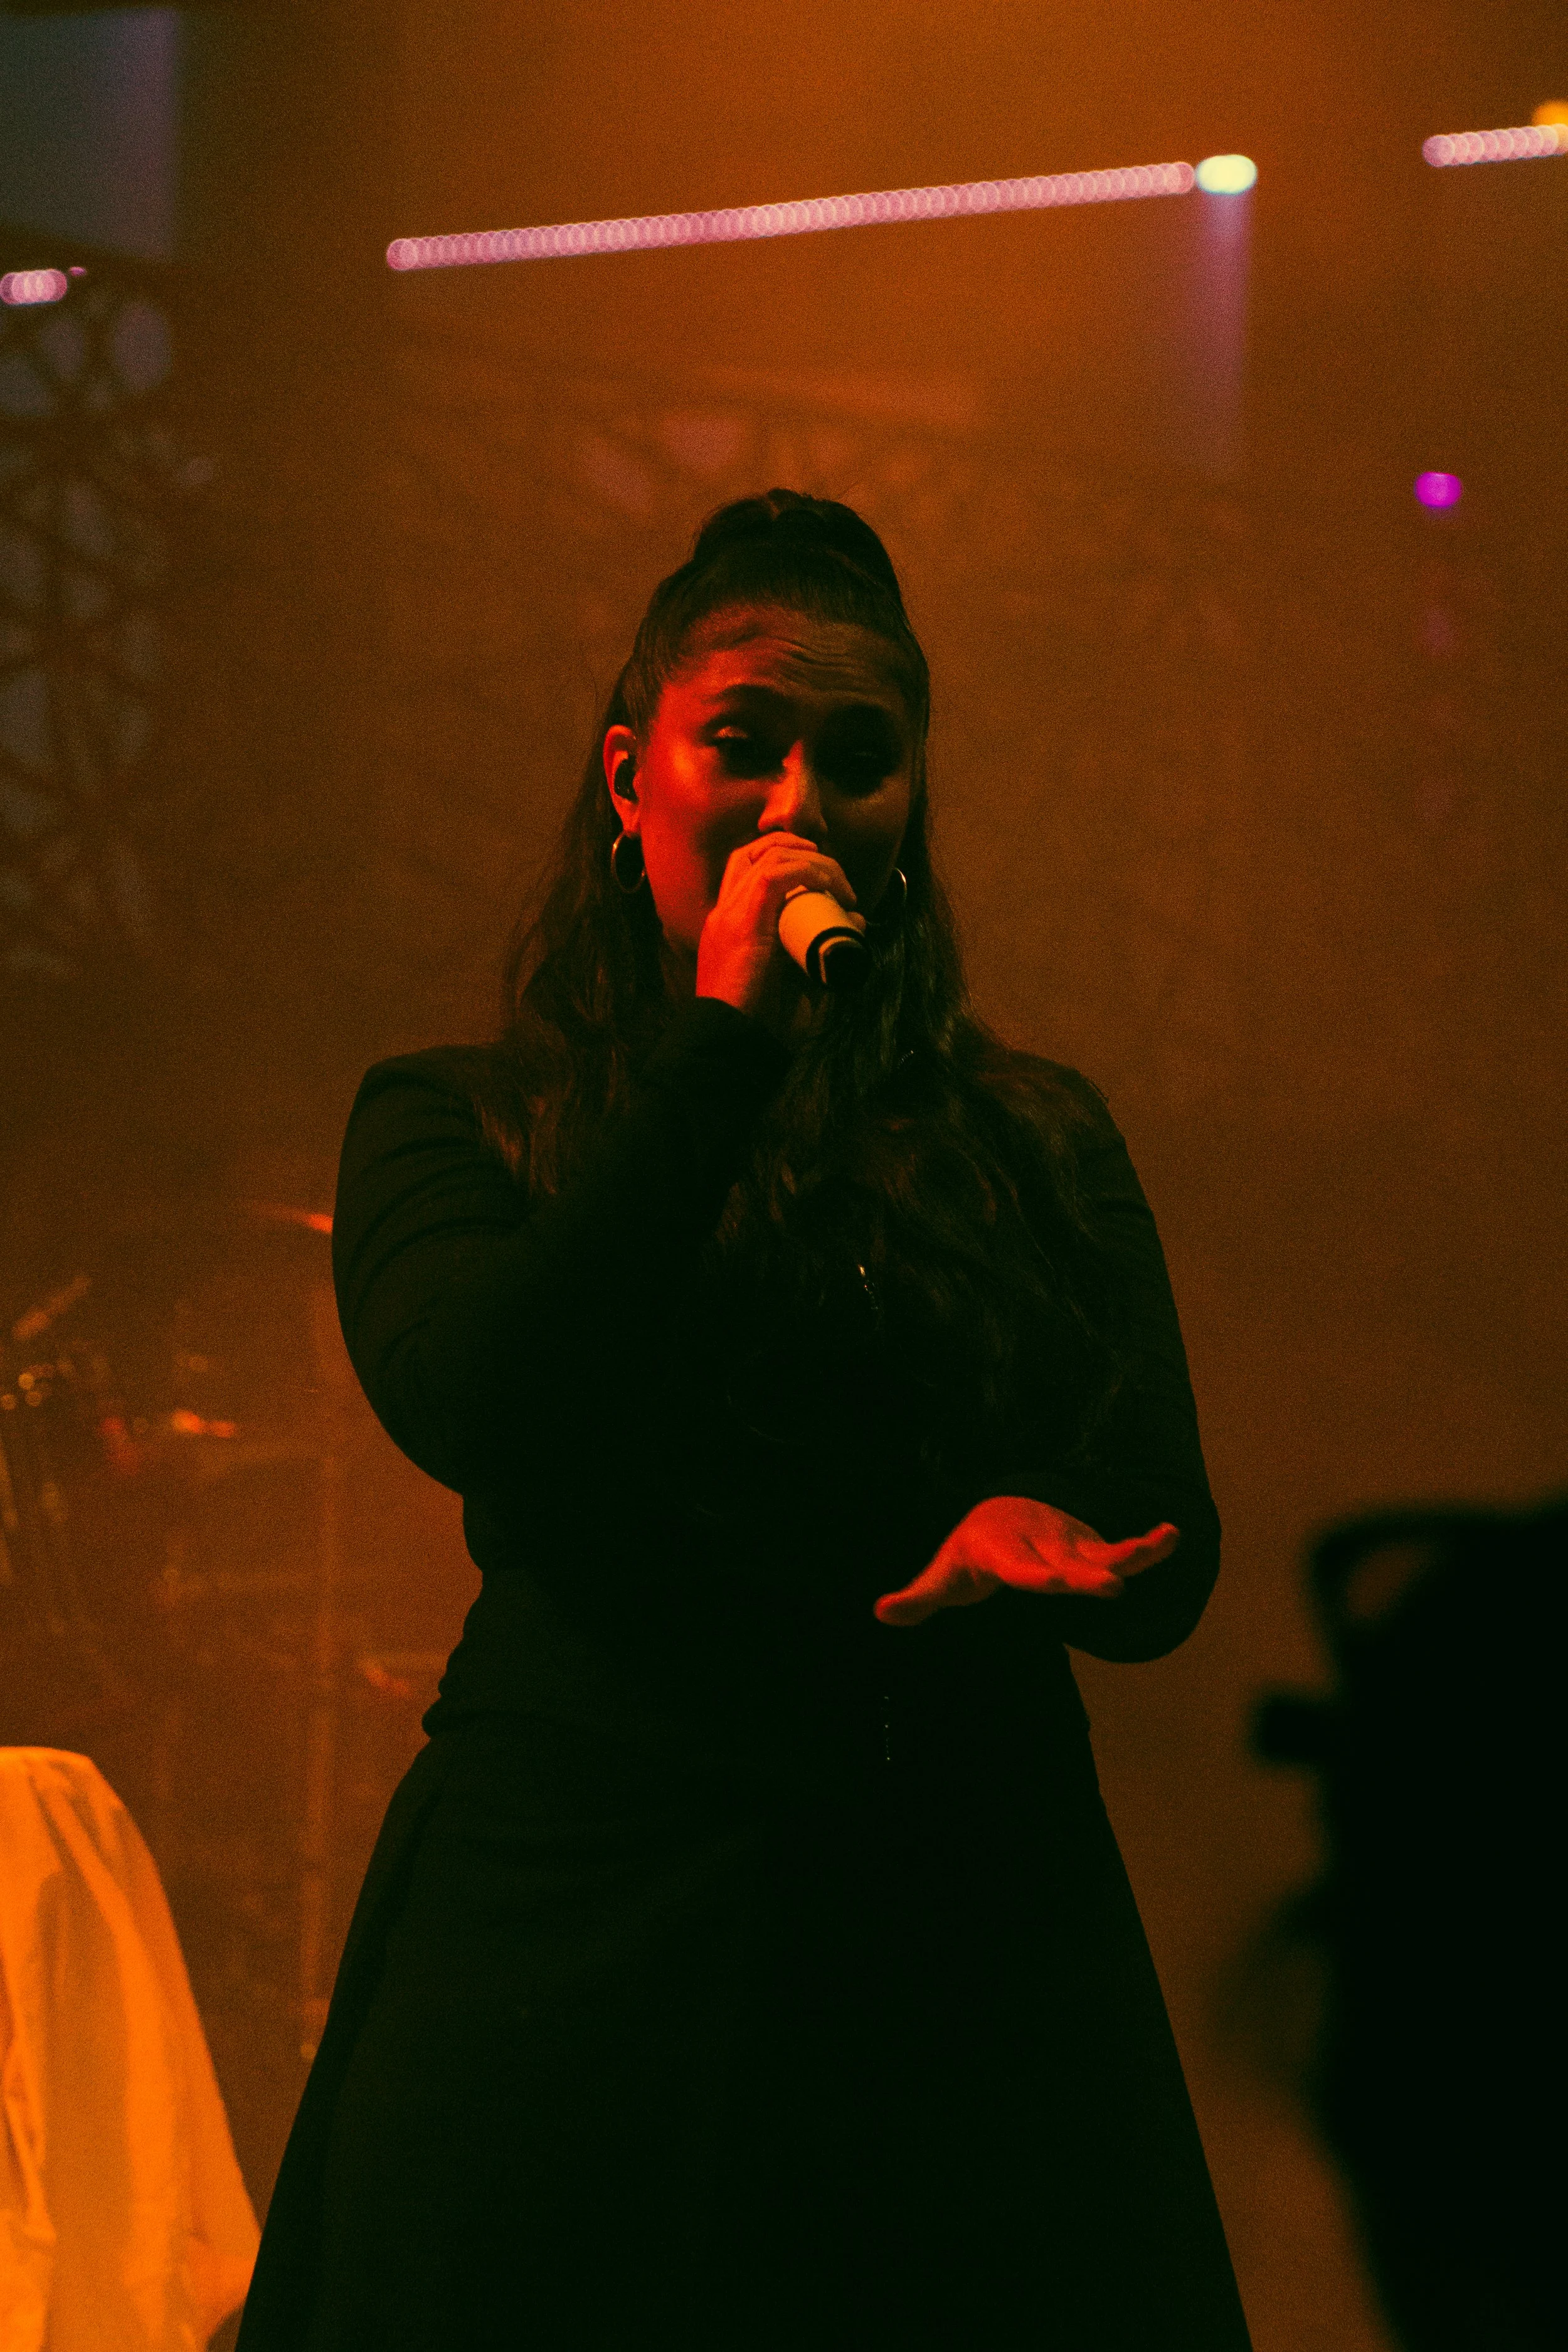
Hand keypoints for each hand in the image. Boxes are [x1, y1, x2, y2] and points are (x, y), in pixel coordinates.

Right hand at [696, 832, 863, 1039]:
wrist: (733, 1042)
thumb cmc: (762, 1020)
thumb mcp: (795, 977)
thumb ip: (822, 950)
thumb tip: (856, 921)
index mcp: (727, 924)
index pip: (744, 865)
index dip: (783, 856)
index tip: (819, 873)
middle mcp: (724, 912)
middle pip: (754, 850)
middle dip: (799, 848)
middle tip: (833, 873)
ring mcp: (730, 914)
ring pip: (769, 855)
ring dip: (813, 861)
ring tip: (839, 885)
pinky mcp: (743, 923)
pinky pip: (774, 875)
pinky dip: (808, 872)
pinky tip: (830, 887)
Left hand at [873, 1496, 1178, 1627]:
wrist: (1000, 1510)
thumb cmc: (971, 1551)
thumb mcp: (943, 1574)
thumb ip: (918, 1597)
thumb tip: (882, 1612)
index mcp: (1001, 1551)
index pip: (1019, 1567)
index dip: (1036, 1575)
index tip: (1054, 1584)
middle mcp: (1039, 1542)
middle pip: (1065, 1563)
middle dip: (1086, 1574)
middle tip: (1112, 1587)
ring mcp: (1068, 1543)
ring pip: (1100, 1551)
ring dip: (1132, 1552)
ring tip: (1165, 1542)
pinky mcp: (1090, 1547)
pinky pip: (1119, 1549)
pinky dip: (1146, 1546)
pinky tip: (1174, 1536)